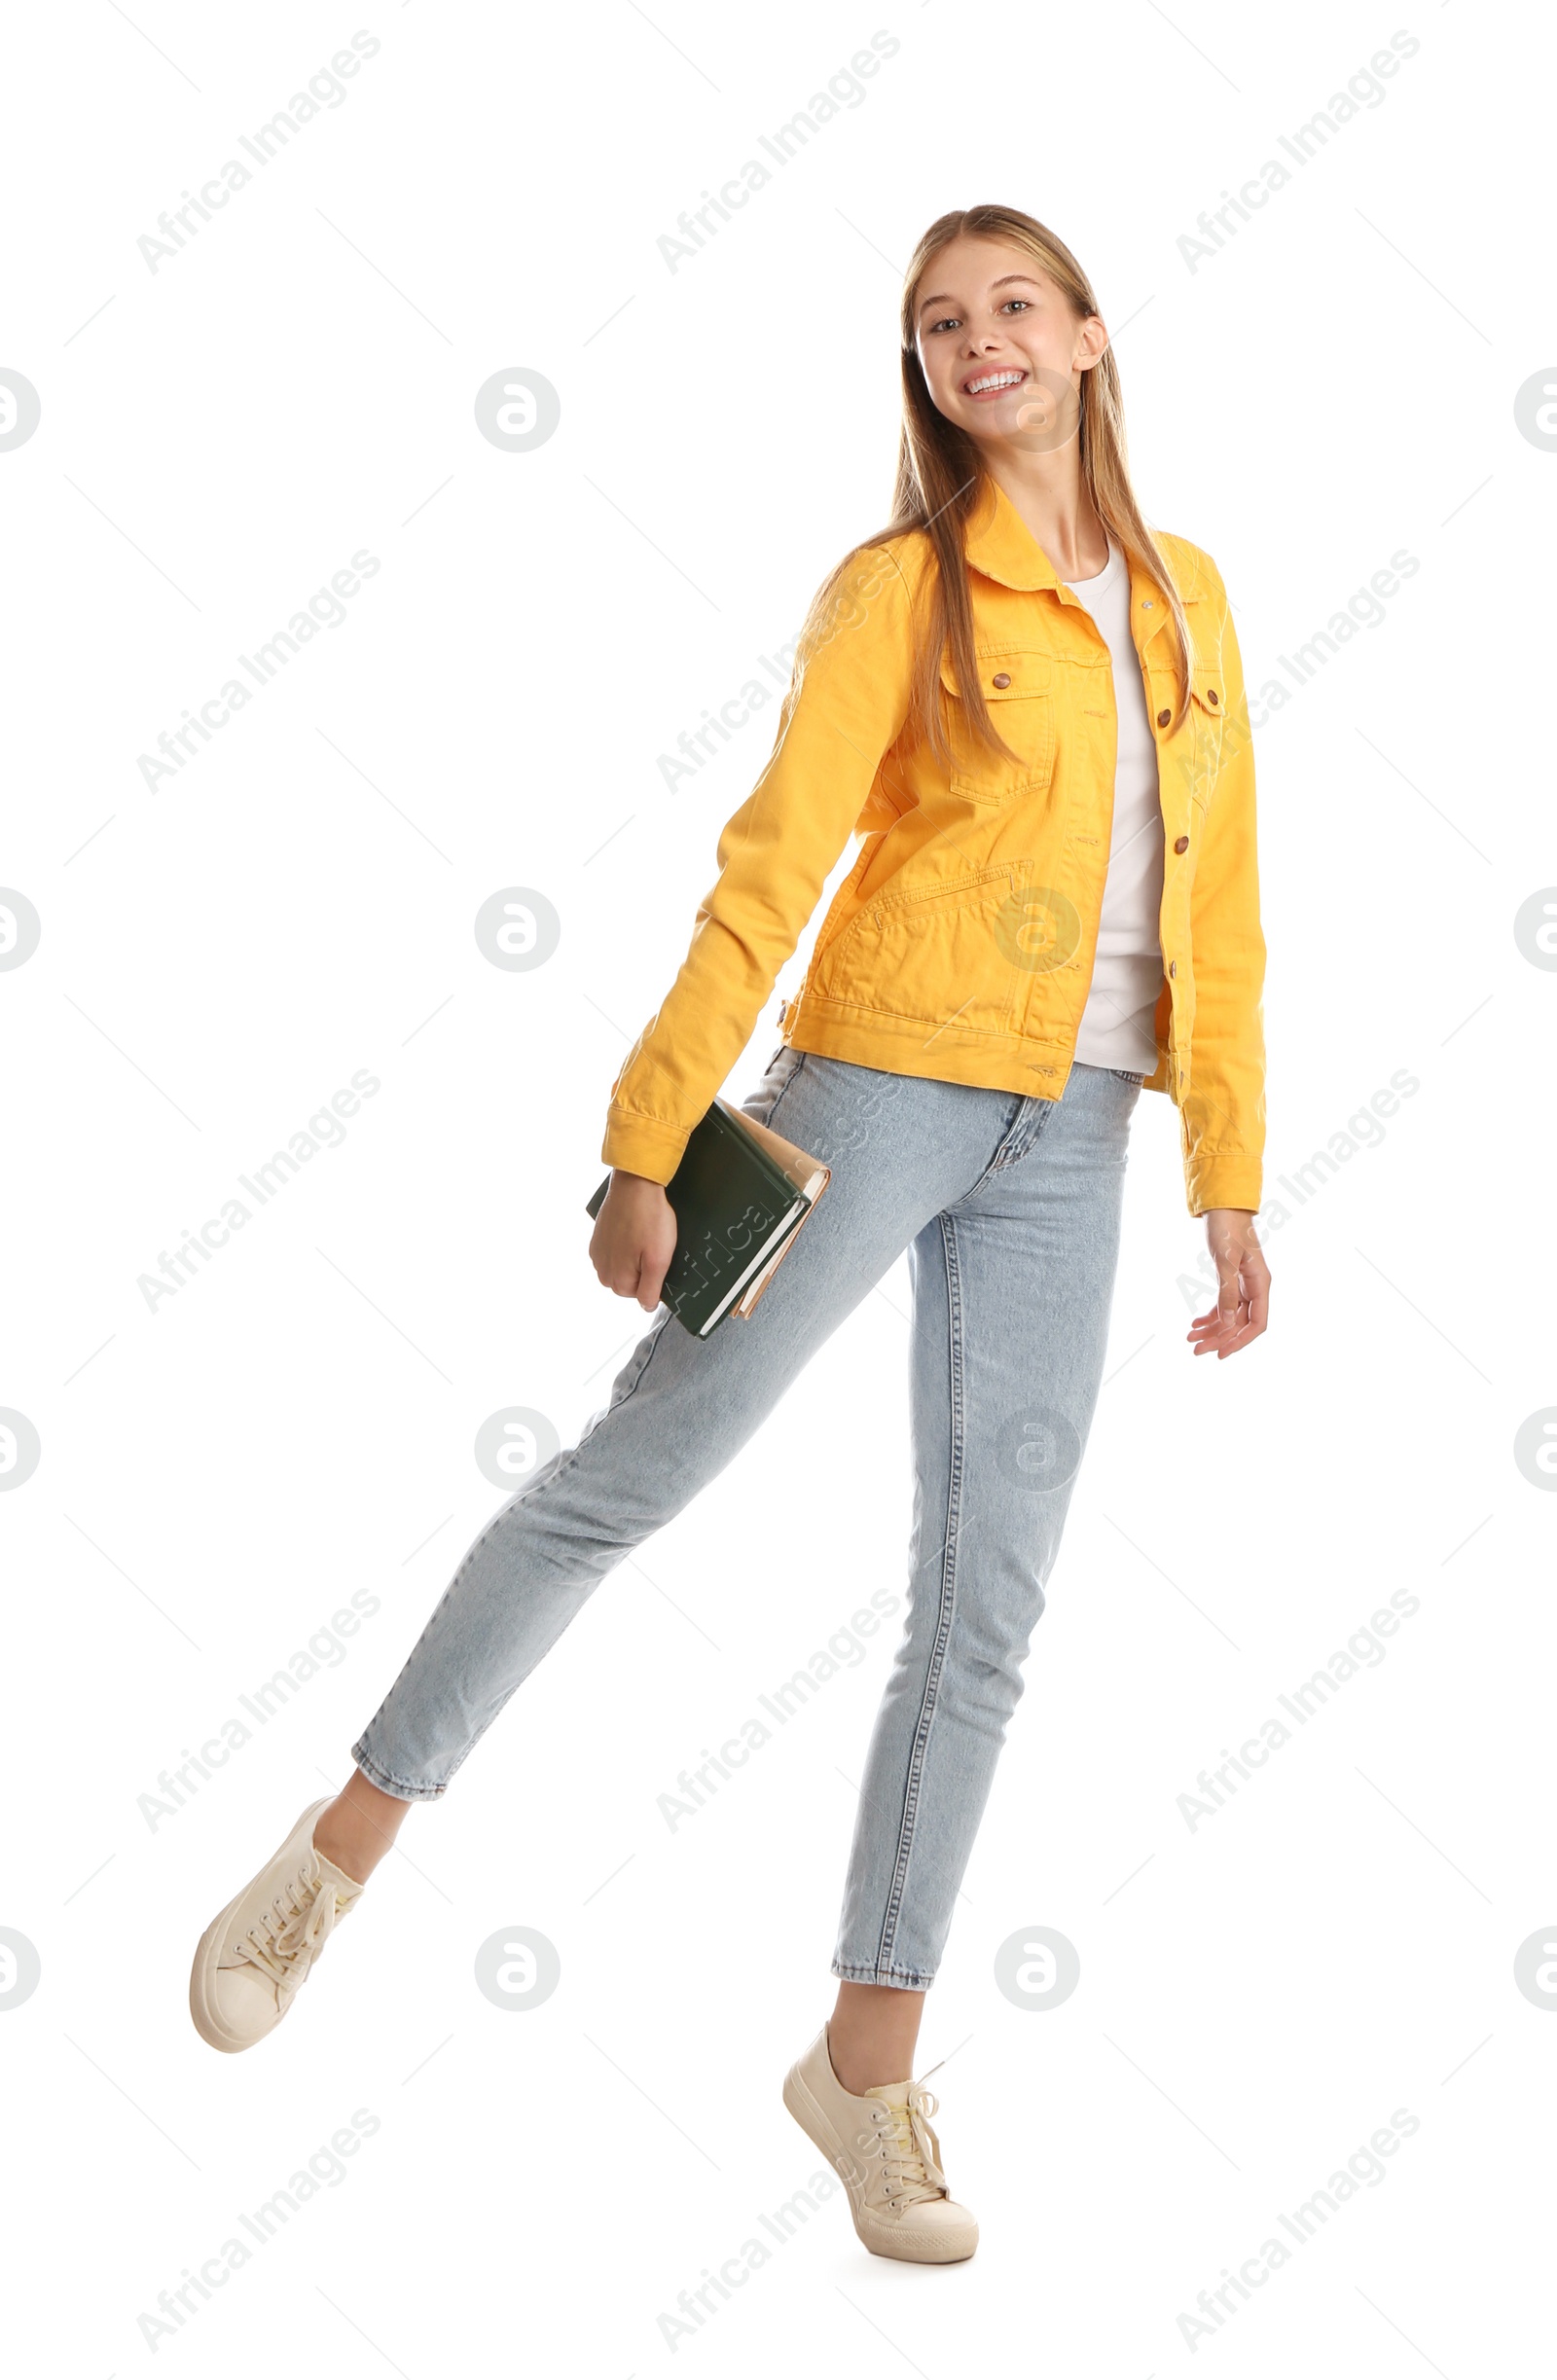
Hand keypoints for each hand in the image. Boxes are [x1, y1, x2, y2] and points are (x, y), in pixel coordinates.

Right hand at [589, 1169, 678, 1310]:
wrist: (635, 1186)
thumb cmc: (649, 1219)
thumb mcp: (659, 1260)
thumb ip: (651, 1289)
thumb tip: (646, 1307)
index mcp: (617, 1279)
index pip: (640, 1295)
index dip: (654, 1278)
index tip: (659, 1258)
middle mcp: (602, 1269)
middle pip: (628, 1282)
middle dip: (642, 1269)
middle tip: (652, 1245)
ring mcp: (598, 1252)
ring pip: (621, 1267)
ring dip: (633, 1257)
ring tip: (643, 1235)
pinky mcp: (597, 1237)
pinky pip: (613, 1251)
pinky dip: (624, 1245)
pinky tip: (633, 1230)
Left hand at [1187, 1208, 1269, 1358]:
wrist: (1222, 1205)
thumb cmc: (1227, 1228)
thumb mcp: (1225, 1261)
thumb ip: (1227, 1292)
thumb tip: (1227, 1322)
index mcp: (1260, 1283)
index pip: (1257, 1322)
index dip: (1240, 1341)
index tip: (1221, 1353)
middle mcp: (1254, 1286)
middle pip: (1240, 1323)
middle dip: (1219, 1338)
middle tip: (1195, 1350)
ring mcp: (1243, 1283)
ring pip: (1230, 1316)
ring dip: (1212, 1329)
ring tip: (1190, 1339)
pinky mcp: (1231, 1279)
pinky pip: (1223, 1304)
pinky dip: (1210, 1315)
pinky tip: (1195, 1324)